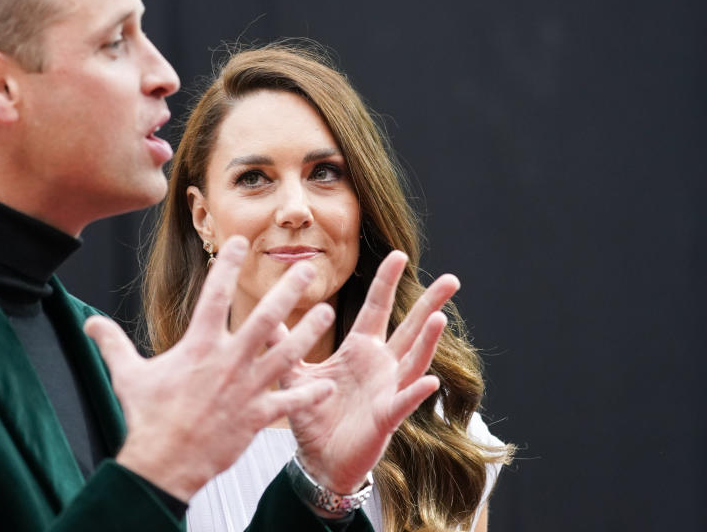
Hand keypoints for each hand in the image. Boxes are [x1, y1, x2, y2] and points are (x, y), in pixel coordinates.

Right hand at [84, 236, 337, 500]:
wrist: (164, 463)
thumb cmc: (147, 417)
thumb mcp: (127, 375)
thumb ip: (112, 343)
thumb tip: (90, 322)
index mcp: (199, 346)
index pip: (214, 295)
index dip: (228, 264)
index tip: (240, 242)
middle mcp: (228, 361)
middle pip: (265, 318)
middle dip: (288, 289)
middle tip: (307, 268)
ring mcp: (247, 388)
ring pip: (287, 353)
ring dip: (310, 332)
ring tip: (328, 311)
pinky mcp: (257, 416)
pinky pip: (290, 402)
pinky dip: (310, 394)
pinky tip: (329, 384)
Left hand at [281, 251, 455, 494]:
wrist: (318, 461)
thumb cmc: (313, 416)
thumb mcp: (295, 373)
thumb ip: (283, 342)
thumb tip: (264, 310)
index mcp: (359, 350)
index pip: (376, 308)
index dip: (387, 282)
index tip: (399, 254)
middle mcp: (380, 365)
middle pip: (408, 328)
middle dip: (429, 304)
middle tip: (450, 279)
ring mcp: (387, 390)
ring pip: (413, 361)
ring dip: (427, 341)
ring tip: (439, 319)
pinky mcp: (386, 418)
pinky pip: (403, 403)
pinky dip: (416, 392)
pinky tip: (430, 381)